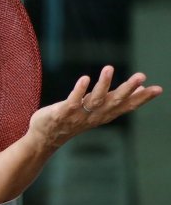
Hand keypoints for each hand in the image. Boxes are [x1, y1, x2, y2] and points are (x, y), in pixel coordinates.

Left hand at [27, 66, 162, 150]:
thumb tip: (138, 90)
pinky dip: (79, 90)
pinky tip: (85, 78)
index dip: (142, 98)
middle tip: (141, 76)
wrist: (46, 137)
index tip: (158, 88)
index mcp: (104, 114)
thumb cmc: (74, 119)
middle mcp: (94, 115)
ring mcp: (79, 115)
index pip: (126, 106)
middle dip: (128, 89)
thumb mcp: (98, 110)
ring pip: (94, 99)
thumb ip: (115, 100)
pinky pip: (73, 101)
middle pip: (114, 102)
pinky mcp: (62, 113)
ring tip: (109, 67)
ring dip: (103, 84)